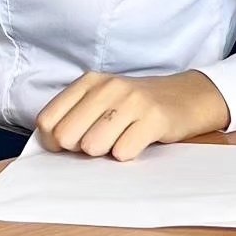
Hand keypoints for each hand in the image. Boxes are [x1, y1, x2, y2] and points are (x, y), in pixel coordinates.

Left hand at [35, 70, 229, 160]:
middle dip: (80, 149)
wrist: (188, 97)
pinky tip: (139, 141)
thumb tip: (53, 146)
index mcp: (90, 81)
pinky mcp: (154, 117)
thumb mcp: (103, 100)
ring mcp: (132, 100)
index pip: (48, 120)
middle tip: (102, 142)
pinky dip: (128, 154)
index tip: (71, 145)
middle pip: (67, 136)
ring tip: (122, 138)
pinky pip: (123, 152)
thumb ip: (75, 116)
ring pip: (93, 146)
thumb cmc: (138, 105)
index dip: (54, 142)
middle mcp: (109, 87)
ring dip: (106, 152)